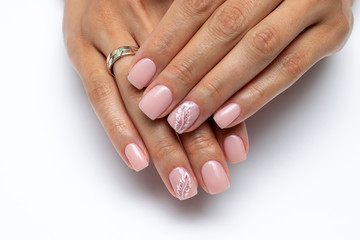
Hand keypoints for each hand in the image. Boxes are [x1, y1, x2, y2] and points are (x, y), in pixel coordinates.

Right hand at [63, 0, 248, 198]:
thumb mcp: (177, 15)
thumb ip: (201, 56)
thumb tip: (228, 110)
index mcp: (179, 15)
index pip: (205, 77)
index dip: (222, 117)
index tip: (235, 156)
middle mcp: (145, 22)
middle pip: (175, 93)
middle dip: (196, 143)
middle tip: (212, 181)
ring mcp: (108, 33)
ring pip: (139, 99)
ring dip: (162, 146)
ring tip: (182, 183)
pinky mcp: (79, 43)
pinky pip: (98, 91)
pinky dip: (117, 128)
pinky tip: (136, 159)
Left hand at [129, 0, 353, 132]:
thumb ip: (198, 13)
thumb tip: (151, 58)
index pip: (197, 3)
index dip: (166, 41)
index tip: (140, 77)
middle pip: (225, 28)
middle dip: (186, 72)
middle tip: (155, 106)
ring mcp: (313, 4)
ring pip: (258, 49)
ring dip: (216, 89)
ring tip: (184, 119)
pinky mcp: (332, 33)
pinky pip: (292, 68)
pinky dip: (257, 94)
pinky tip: (226, 118)